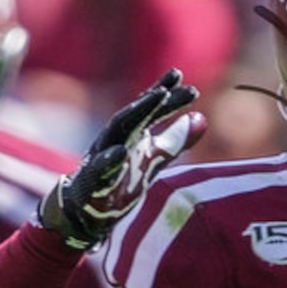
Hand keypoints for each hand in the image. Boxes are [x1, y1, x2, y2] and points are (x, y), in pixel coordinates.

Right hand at [39, 70, 205, 251]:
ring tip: (154, 103)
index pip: (147, 110)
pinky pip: (99, 168)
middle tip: (169, 88)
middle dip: (150, 100)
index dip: (164, 94)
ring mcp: (101, 157)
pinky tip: (121, 152)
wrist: (84, 209)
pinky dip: (109, 159)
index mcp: (130, 134)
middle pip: (132, 116)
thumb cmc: (120, 178)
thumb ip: (175, 140)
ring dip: (133, 117)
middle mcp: (114, 140)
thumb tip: (202, 118)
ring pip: (115, 133)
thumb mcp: (152, 158)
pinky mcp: (92, 180)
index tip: (183, 79)